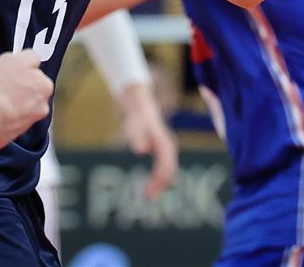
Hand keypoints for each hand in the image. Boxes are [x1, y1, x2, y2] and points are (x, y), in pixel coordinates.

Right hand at [0, 49, 53, 151]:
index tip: (8, 75)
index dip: (19, 73)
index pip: (34, 74)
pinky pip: (5, 123)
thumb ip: (29, 57)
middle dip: (17, 91)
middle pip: (28, 93)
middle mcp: (41, 107)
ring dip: (8, 105)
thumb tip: (34, 61)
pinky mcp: (10, 138)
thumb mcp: (13, 58)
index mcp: (45, 87)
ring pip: (17, 109)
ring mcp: (26, 124)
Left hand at [117, 82, 178, 199]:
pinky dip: (159, 178)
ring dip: (161, 183)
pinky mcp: (162, 151)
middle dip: (160, 185)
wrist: (141, 105)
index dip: (159, 180)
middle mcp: (168, 147)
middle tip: (148, 198)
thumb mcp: (134, 124)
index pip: (166, 165)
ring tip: (149, 195)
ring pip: (168, 170)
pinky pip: (164, 167)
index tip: (149, 192)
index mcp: (164, 143)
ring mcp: (166, 149)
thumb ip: (137, 136)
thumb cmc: (137, 116)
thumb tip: (141, 151)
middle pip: (170, 169)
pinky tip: (152, 186)